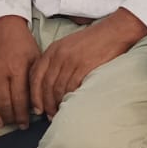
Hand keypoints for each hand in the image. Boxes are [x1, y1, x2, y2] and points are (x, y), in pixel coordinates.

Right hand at [0, 15, 40, 128]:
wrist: (3, 23)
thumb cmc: (21, 42)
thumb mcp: (35, 57)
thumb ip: (35, 79)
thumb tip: (38, 101)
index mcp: (17, 69)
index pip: (19, 100)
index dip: (22, 115)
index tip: (25, 123)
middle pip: (4, 103)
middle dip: (10, 118)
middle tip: (13, 125)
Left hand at [28, 9, 146, 117]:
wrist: (113, 32)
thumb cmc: (92, 40)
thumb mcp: (67, 45)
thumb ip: (55, 61)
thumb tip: (47, 84)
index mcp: (53, 50)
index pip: (35, 75)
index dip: (34, 95)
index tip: (36, 107)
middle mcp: (59, 55)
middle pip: (45, 85)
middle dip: (45, 103)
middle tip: (48, 115)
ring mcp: (71, 60)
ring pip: (57, 88)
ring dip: (56, 104)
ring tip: (59, 113)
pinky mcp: (84, 66)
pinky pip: (72, 87)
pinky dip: (69, 98)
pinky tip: (71, 104)